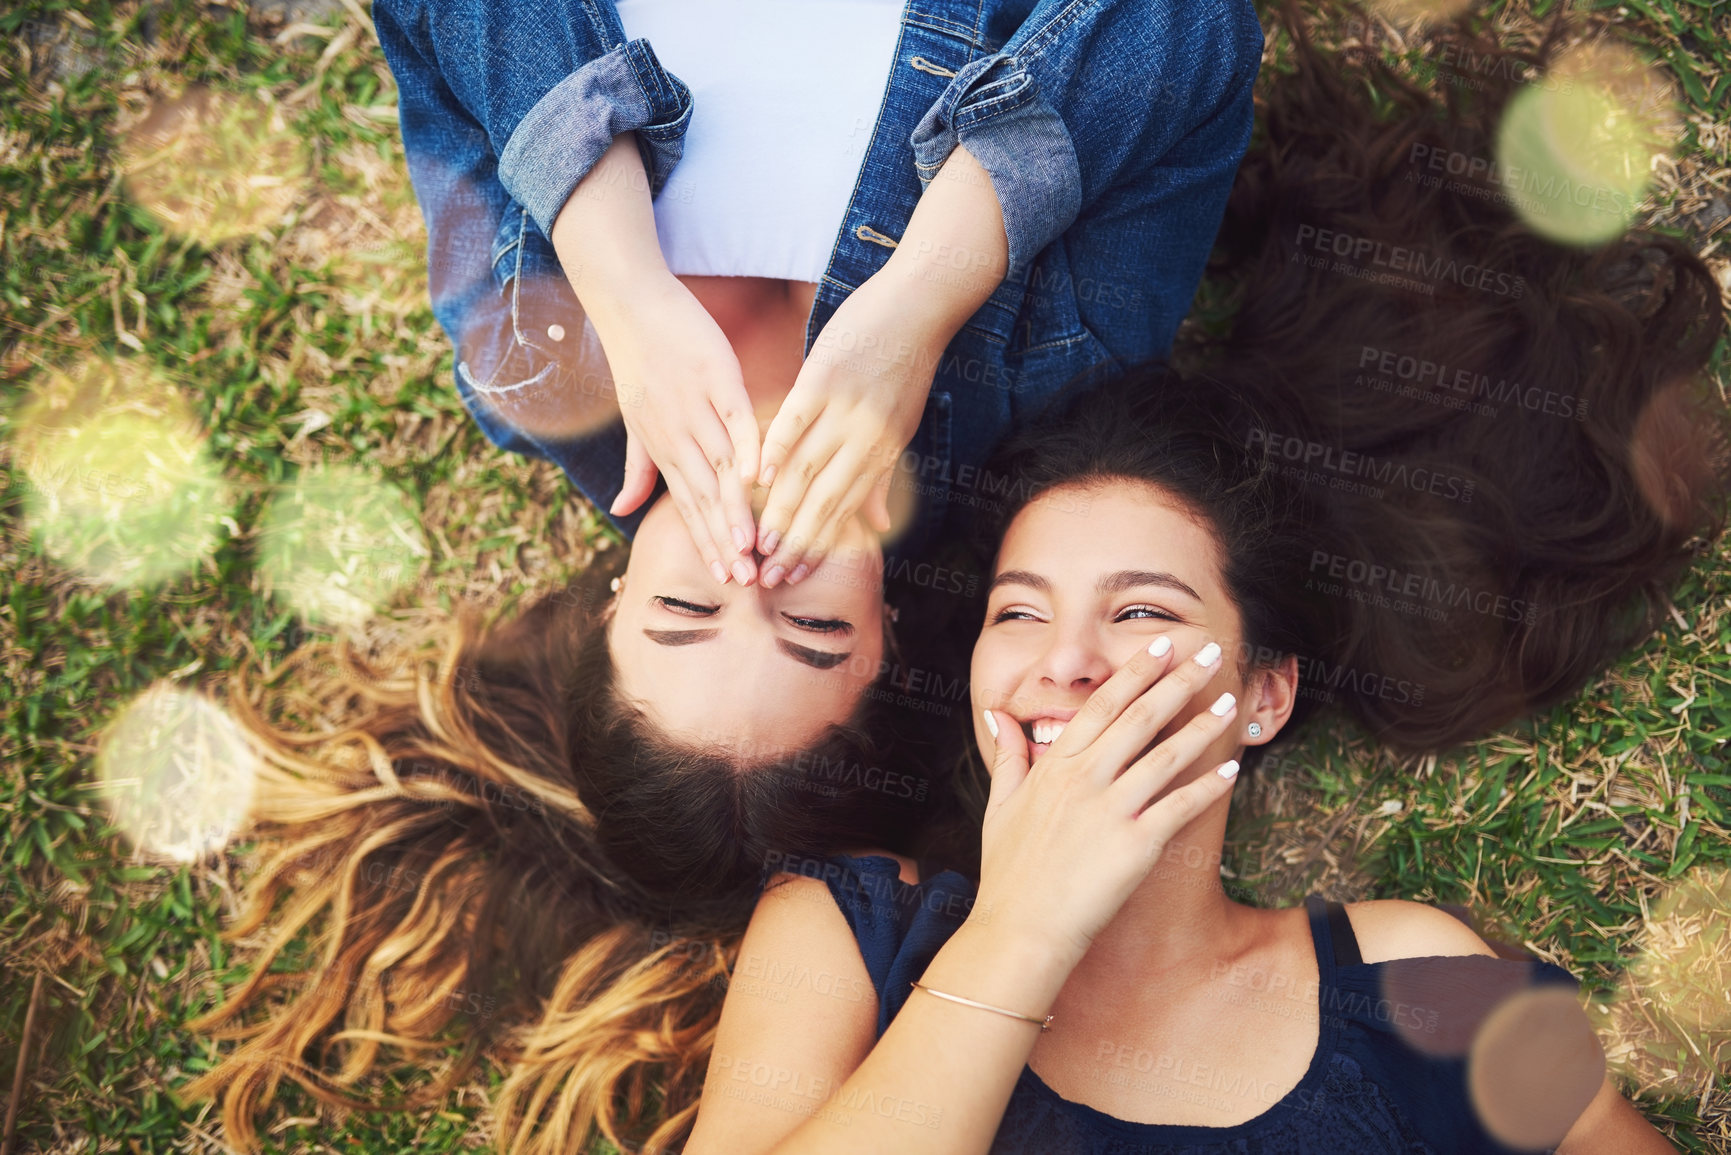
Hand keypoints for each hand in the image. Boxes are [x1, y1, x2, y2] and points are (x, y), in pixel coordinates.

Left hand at [592, 272, 761, 585]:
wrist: (630, 304)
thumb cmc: (637, 362)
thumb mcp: (634, 421)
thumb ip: (637, 468)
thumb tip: (622, 511)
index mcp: (662, 447)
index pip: (688, 506)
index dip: (707, 543)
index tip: (727, 579)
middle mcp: (677, 434)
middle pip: (704, 497)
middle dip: (723, 541)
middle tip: (745, 580)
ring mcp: (696, 406)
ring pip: (720, 467)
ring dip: (735, 508)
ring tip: (753, 545)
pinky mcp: (716, 376)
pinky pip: (735, 418)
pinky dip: (747, 447)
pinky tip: (758, 477)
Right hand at [752, 272, 937, 586]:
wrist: (920, 305)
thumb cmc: (906, 366)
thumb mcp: (900, 428)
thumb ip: (881, 478)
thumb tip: (879, 527)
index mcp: (881, 454)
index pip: (843, 513)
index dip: (815, 548)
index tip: (790, 577)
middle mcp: (865, 439)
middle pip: (823, 503)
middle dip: (793, 545)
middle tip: (766, 578)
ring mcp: (846, 410)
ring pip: (807, 470)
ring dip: (779, 511)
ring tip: (757, 543)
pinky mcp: (826, 378)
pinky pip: (797, 419)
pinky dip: (777, 447)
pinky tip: (758, 475)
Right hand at [972, 639, 1241, 967]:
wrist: (1021, 929)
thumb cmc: (1009, 871)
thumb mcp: (1000, 805)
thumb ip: (1008, 754)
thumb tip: (997, 715)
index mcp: (1055, 765)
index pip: (1102, 704)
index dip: (1135, 671)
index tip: (1160, 645)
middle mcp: (1084, 779)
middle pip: (1141, 717)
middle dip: (1179, 680)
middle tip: (1209, 653)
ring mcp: (1111, 811)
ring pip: (1167, 756)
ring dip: (1203, 726)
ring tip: (1231, 703)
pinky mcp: (1135, 846)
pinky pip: (1180, 808)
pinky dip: (1208, 788)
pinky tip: (1231, 770)